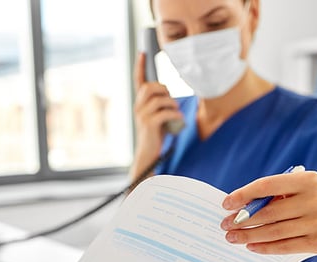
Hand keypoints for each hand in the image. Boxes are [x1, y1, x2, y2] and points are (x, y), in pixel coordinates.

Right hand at [131, 53, 183, 178]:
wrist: (148, 155)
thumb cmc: (156, 135)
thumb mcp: (157, 116)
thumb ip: (160, 104)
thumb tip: (168, 93)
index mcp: (139, 104)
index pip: (138, 81)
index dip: (140, 66)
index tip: (143, 52)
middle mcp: (138, 107)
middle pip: (151, 87)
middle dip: (164, 90)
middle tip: (172, 101)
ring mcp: (142, 116)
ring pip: (160, 98)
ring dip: (172, 103)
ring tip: (176, 113)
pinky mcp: (150, 124)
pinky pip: (165, 111)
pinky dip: (175, 114)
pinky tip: (178, 121)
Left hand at [220, 170, 316, 254]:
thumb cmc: (314, 201)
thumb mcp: (301, 189)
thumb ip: (275, 195)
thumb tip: (239, 207)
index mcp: (308, 180)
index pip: (268, 185)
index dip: (244, 195)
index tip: (226, 203)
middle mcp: (316, 199)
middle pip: (269, 212)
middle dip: (243, 220)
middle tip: (225, 225)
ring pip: (275, 231)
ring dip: (249, 235)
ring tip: (233, 237)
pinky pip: (286, 246)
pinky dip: (265, 247)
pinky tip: (251, 246)